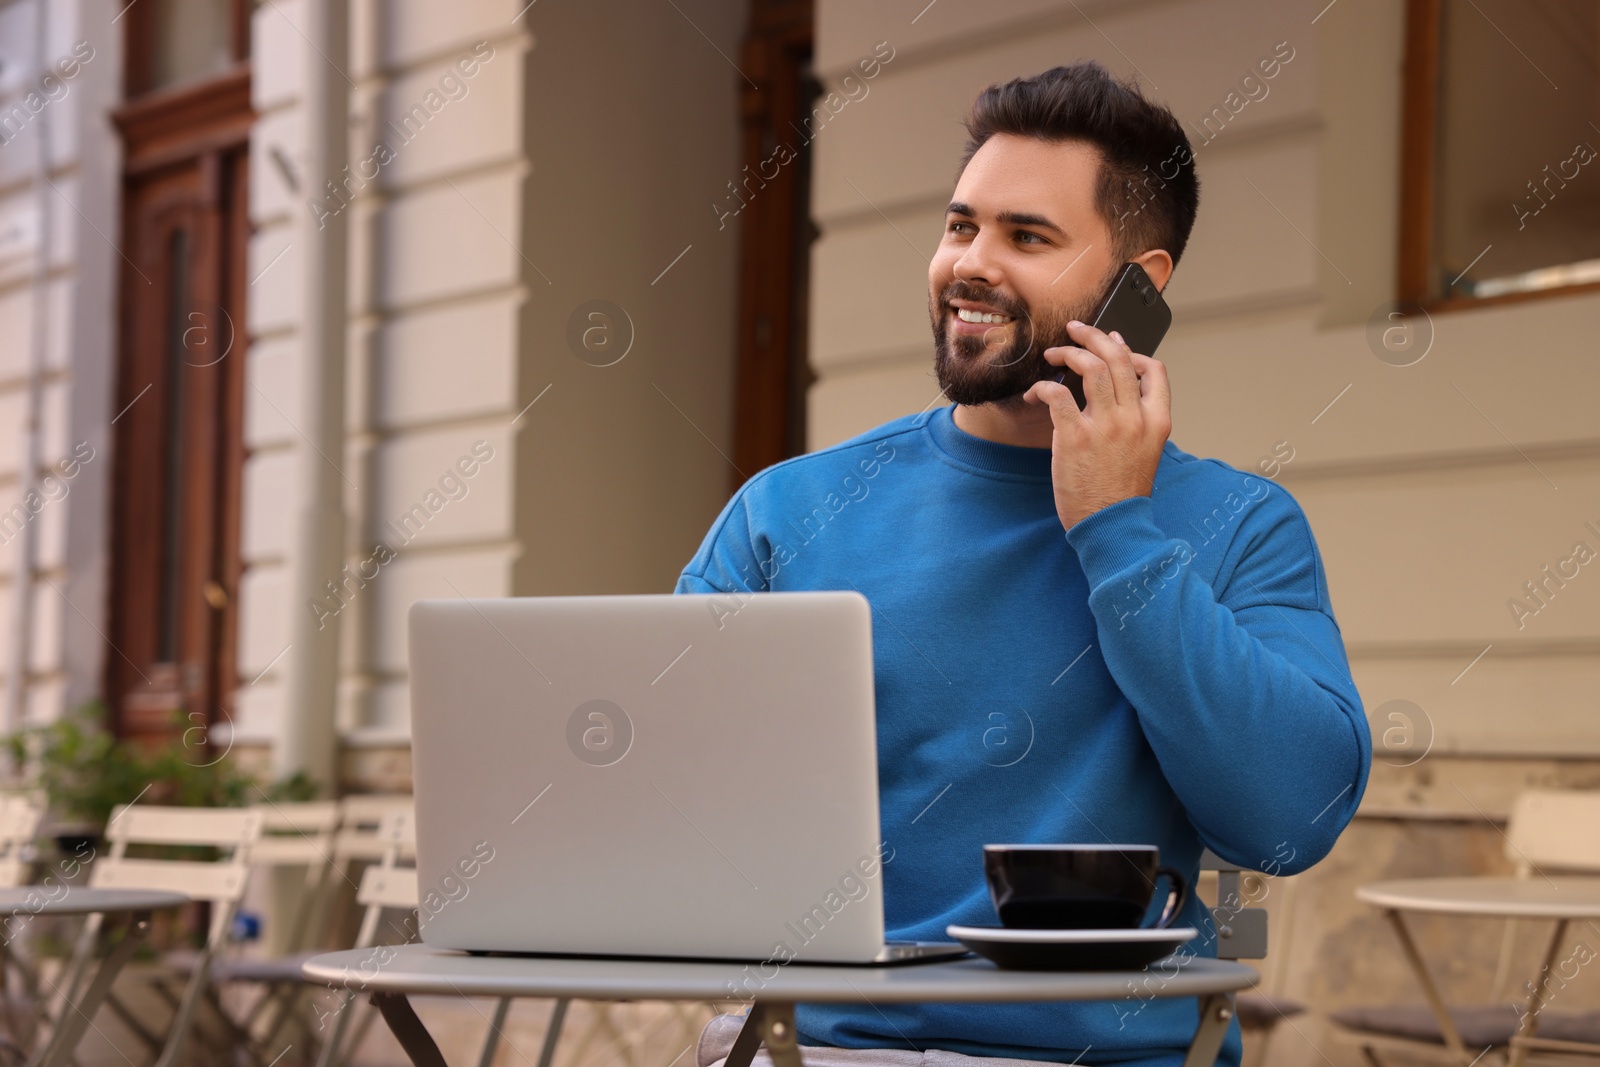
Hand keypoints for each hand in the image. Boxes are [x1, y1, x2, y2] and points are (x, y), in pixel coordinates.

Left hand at [1021, 320, 1170, 531]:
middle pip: (1118, 358)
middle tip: (1075, 330)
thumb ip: (1137, 420)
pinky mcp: (1074, 437)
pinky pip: (1057, 395)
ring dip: (1068, 353)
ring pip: (1091, 367)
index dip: (1131, 350)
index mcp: (1157, 421)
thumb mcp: (1146, 452)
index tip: (1113, 345)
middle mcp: (1134, 418)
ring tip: (1053, 353)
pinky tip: (1035, 393)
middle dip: (1094, 336)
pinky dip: (1042, 387)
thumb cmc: (1122, 492)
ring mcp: (1105, 426)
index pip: (1154, 369)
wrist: (1112, 527)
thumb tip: (1120, 388)